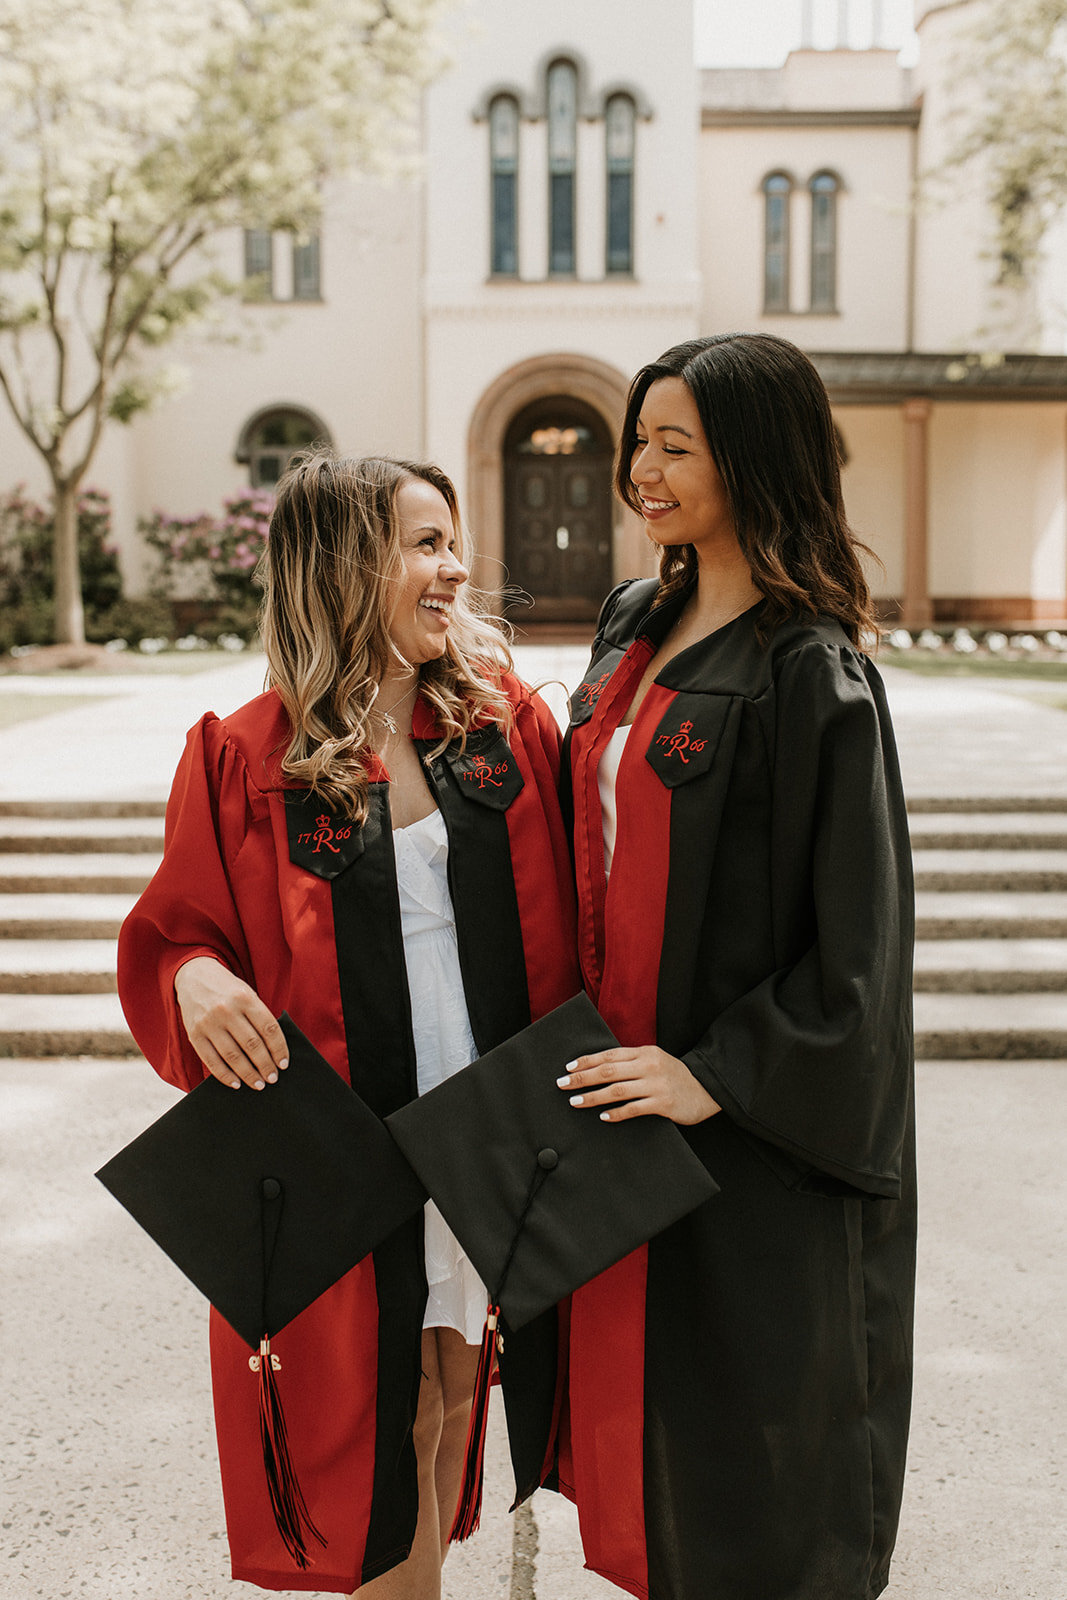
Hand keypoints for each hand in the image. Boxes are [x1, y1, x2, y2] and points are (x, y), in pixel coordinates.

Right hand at [173, 956, 288, 1089]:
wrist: (193, 976)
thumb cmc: (227, 989)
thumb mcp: (246, 993)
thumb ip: (258, 1016)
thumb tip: (273, 1050)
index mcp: (245, 998)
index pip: (268, 1028)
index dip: (279, 1049)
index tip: (284, 1064)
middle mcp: (227, 1010)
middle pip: (252, 1045)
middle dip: (265, 1065)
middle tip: (273, 1078)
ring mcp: (209, 1023)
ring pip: (233, 1056)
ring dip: (248, 1074)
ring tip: (259, 1084)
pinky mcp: (194, 1034)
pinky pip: (211, 1060)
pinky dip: (225, 1075)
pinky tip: (236, 1083)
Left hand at [557, 1045, 720, 1125]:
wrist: (707, 1089)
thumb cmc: (675, 1076)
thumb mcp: (655, 1060)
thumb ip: (632, 1062)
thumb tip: (600, 1068)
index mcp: (644, 1052)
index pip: (610, 1054)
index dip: (587, 1060)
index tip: (568, 1067)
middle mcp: (649, 1066)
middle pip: (608, 1070)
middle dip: (582, 1077)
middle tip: (562, 1084)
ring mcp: (656, 1084)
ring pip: (617, 1090)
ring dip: (593, 1096)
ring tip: (575, 1102)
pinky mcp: (663, 1103)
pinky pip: (634, 1108)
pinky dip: (616, 1113)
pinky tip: (603, 1117)